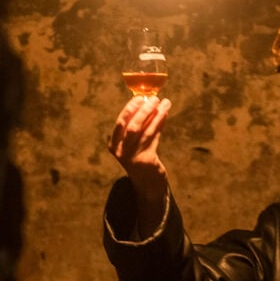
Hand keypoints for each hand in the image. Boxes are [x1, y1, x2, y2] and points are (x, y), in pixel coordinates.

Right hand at [108, 96, 171, 229]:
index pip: (120, 122)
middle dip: (144, 109)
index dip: (130, 108)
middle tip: (155, 98)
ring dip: (156, 114)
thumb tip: (148, 102)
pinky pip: (154, 137)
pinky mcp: (146, 160)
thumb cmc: (140, 158)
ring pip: (145, 130)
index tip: (141, 97)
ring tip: (165, 103)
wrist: (147, 183)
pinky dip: (160, 124)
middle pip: (133, 125)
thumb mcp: (134, 143)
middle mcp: (121, 151)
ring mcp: (133, 157)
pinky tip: (165, 114)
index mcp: (114, 145)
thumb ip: (138, 126)